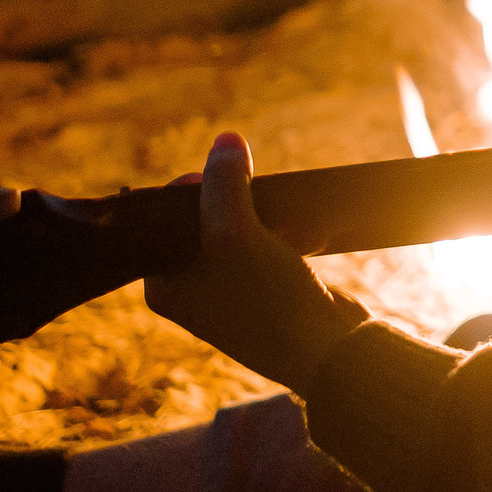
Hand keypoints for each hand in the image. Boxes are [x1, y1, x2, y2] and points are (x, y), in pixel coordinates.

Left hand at [143, 132, 369, 391]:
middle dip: (230, 198)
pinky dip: (280, 231)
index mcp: (164, 287)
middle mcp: (191, 290)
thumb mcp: (236, 234)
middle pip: (201, 220)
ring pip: (237, 230)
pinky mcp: (266, 289)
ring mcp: (229, 291)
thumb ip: (224, 185)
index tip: (220, 171)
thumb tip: (226, 139)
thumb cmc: (269, 300)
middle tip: (250, 183)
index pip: (163, 219)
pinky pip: (265, 245)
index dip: (191, 188)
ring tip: (277, 206)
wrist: (328, 353)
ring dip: (259, 213)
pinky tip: (298, 225)